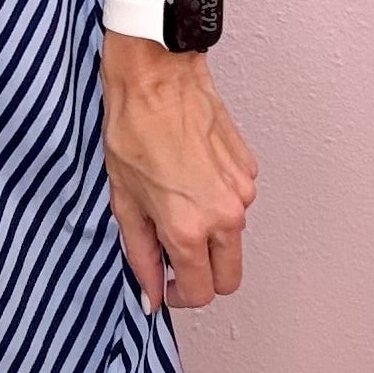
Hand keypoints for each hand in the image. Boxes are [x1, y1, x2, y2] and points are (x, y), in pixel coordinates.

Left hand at [101, 35, 257, 311]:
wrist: (156, 76)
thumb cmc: (134, 127)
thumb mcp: (124, 201)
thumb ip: (141, 255)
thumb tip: (150, 292)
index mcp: (190, 228)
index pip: (200, 292)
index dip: (179, 296)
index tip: (165, 286)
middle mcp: (225, 215)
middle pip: (229, 277)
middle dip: (203, 277)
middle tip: (174, 258)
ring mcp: (242, 190)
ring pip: (233, 238)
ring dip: (210, 235)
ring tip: (175, 202)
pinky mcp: (249, 167)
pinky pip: (236, 202)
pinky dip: (216, 201)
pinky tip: (190, 176)